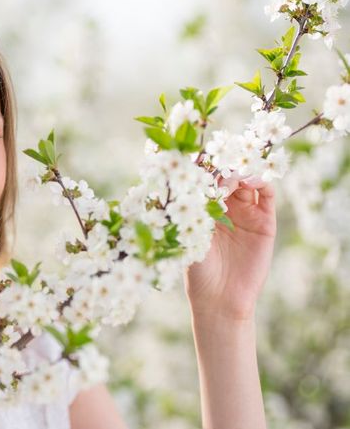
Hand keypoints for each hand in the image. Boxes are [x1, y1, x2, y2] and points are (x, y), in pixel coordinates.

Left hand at [185, 175, 276, 320]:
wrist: (220, 298)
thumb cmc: (197, 270)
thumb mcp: (190, 234)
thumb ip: (195, 208)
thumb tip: (194, 179)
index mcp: (203, 209)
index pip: (206, 181)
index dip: (204, 169)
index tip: (199, 160)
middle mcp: (225, 209)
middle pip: (228, 177)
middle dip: (224, 167)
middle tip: (220, 161)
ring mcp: (246, 214)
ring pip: (247, 182)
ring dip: (242, 171)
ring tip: (235, 173)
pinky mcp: (265, 223)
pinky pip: (267, 195)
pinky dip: (262, 183)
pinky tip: (251, 180)